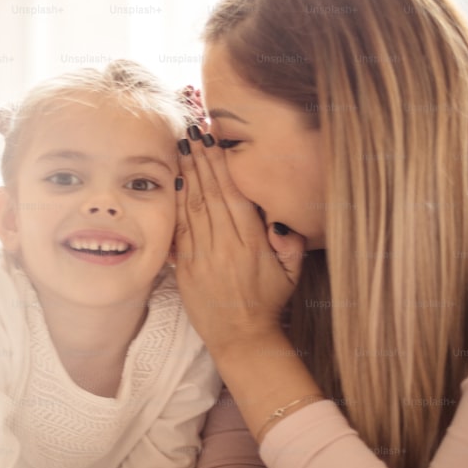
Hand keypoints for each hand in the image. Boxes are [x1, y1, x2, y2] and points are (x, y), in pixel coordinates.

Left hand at [172, 132, 305, 355]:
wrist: (241, 338)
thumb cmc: (268, 303)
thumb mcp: (292, 273)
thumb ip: (290, 241)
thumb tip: (280, 215)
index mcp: (252, 244)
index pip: (234, 194)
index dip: (222, 164)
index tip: (214, 139)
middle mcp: (226, 246)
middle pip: (211, 193)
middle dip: (201, 159)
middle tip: (193, 130)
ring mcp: (203, 257)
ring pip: (193, 207)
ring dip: (187, 174)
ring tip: (181, 147)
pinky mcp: (185, 268)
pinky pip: (180, 230)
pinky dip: (176, 204)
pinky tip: (174, 183)